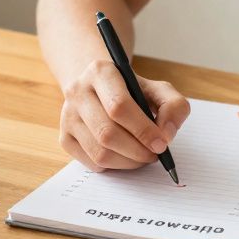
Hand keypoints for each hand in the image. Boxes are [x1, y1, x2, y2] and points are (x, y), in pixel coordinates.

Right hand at [59, 59, 190, 171]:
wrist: (101, 90)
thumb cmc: (133, 92)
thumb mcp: (158, 90)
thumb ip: (173, 107)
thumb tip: (166, 135)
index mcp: (100, 72)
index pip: (119, 106)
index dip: (143, 129)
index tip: (161, 144)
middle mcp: (78, 91)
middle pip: (107, 133)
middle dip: (136, 150)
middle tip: (154, 155)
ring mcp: (68, 116)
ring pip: (98, 152)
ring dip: (127, 162)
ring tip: (142, 157)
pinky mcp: (65, 137)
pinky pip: (91, 162)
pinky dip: (113, 166)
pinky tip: (125, 156)